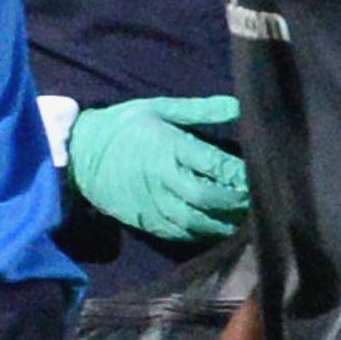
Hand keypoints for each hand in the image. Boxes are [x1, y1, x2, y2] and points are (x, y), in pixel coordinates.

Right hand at [66, 96, 247, 242]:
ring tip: (247, 221)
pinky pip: (178, 232)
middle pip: (204, 196)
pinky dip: (201, 234)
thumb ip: (201, 111)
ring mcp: (152, 202)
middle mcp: (162, 177)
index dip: (237, 173)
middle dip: (235, 201)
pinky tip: (219, 230)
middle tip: (260, 200)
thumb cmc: (124, 126)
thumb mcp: (160, 108)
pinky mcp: (144, 219)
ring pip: (193, 220)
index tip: (261, 173)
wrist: (80, 153)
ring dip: (222, 223)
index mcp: (168, 146)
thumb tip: (239, 105)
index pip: (211, 163)